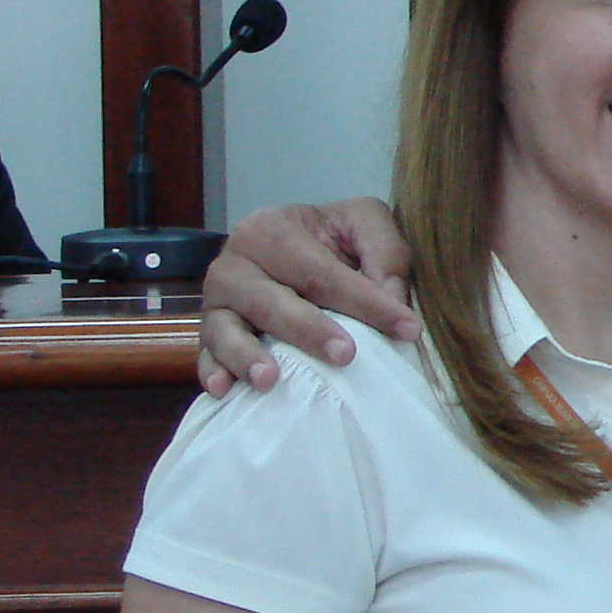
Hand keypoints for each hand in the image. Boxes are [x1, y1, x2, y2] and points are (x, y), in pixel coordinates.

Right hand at [197, 199, 416, 394]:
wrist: (292, 245)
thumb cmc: (332, 237)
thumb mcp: (363, 222)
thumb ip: (384, 250)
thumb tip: (391, 297)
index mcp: (271, 229)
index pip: (321, 272)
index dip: (365, 301)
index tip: (407, 329)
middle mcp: (234, 262)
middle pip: (270, 300)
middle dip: (308, 330)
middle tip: (345, 355)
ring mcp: (216, 299)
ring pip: (226, 329)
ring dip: (247, 356)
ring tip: (271, 380)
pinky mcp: (207, 330)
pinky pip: (205, 354)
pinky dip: (212, 372)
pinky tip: (224, 390)